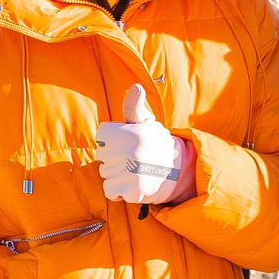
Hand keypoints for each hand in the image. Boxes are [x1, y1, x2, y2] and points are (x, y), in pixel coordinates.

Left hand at [95, 84, 194, 205]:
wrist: (176, 172)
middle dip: (113, 159)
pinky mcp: (132, 190)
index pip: (101, 137)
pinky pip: (110, 191)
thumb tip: (136, 87)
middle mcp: (130, 151)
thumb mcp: (145, 123)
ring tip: (135, 171)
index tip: (128, 143)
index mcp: (130, 132)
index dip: (112, 141)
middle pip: (101, 157)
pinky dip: (118, 192)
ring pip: (105, 175)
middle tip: (134, 159)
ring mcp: (131, 172)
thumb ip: (133, 107)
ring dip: (116, 176)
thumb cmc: (154, 144)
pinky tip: (132, 185)